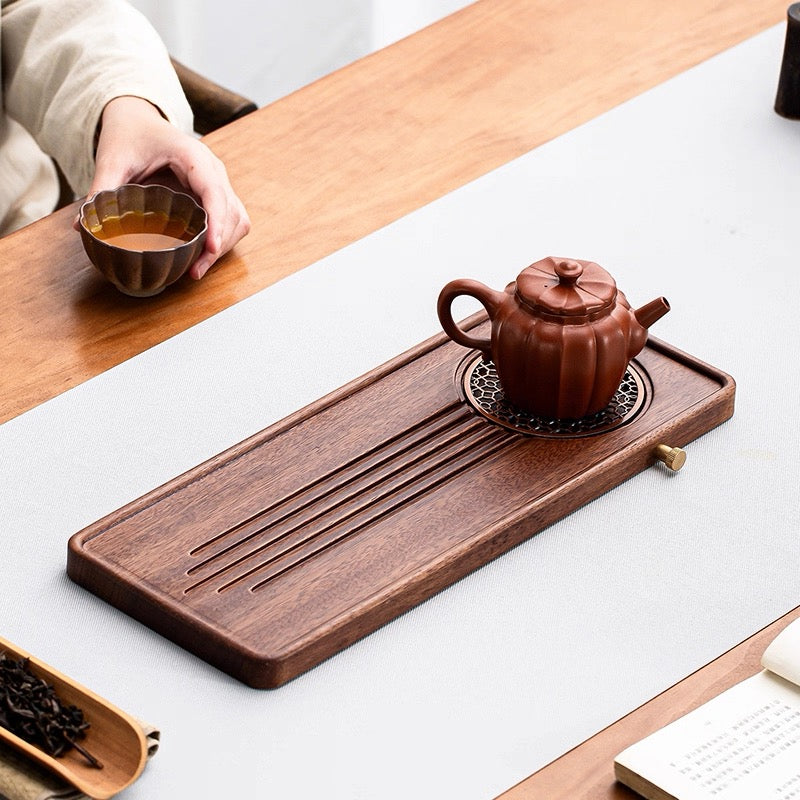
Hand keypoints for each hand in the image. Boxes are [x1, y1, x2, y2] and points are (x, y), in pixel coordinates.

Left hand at [82, 96, 249, 278]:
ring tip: (198, 268)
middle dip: (219, 244)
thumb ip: (101, 189)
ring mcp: (219, 182)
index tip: (211, 247)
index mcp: (192, 156)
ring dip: (224, 245)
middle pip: (231, 211)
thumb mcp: (112, 159)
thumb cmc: (130, 136)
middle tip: (195, 270)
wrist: (138, 121)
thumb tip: (81, 225)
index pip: (214, 191)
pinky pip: (233, 220)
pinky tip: (203, 255)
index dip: (217, 221)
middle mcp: (213, 170)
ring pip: (238, 219)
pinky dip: (224, 240)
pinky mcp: (218, 194)